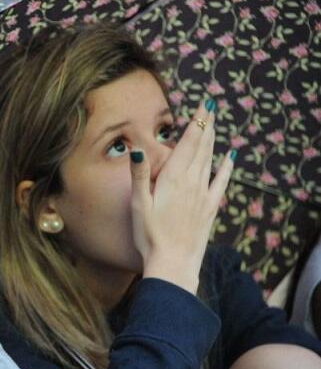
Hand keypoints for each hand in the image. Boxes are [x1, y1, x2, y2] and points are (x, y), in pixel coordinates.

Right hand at [130, 100, 233, 293]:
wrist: (173, 263)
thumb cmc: (150, 235)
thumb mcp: (138, 204)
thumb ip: (139, 175)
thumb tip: (138, 150)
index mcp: (172, 179)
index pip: (187, 144)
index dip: (196, 123)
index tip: (204, 105)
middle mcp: (191, 182)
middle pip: (201, 148)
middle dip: (206, 126)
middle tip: (211, 108)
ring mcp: (203, 195)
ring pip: (210, 161)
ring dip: (213, 141)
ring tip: (215, 125)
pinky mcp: (209, 208)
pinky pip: (220, 182)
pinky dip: (225, 168)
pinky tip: (230, 157)